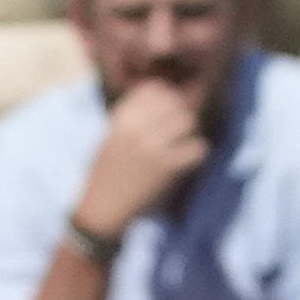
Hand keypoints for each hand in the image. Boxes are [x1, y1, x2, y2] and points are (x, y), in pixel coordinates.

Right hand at [73, 67, 211, 227]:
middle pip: (173, 102)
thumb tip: (159, 94)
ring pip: (187, 121)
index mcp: (121, 120)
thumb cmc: (105, 174)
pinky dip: (197, 152)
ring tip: (185, 140)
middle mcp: (136, 130)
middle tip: (180, 126)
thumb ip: (131, 116)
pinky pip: (197, 148)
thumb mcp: (111, 137)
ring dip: (190, 130)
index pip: (153, 89)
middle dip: (181, 111)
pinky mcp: (167, 168)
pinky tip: (189, 158)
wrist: (103, 209)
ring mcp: (152, 148)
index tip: (169, 107)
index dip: (166, 95)